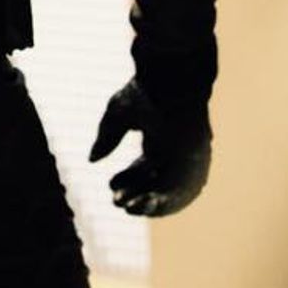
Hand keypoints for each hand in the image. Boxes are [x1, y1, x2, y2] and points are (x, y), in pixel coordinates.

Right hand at [90, 78, 210, 216]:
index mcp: (160, 141)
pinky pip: (183, 191)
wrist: (171, 80)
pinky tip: (143, 205)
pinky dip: (164, 202)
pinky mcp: (195, 163)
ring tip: (129, 207)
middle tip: (117, 202)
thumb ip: (107, 137)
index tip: (110, 186)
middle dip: (136, 196)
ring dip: (150, 205)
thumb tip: (91, 159)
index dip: (128, 181)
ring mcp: (187, 159)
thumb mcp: (119, 114)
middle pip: (157, 185)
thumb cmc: (146, 91)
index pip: (144, 170)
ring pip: (170, 192)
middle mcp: (175, 153)